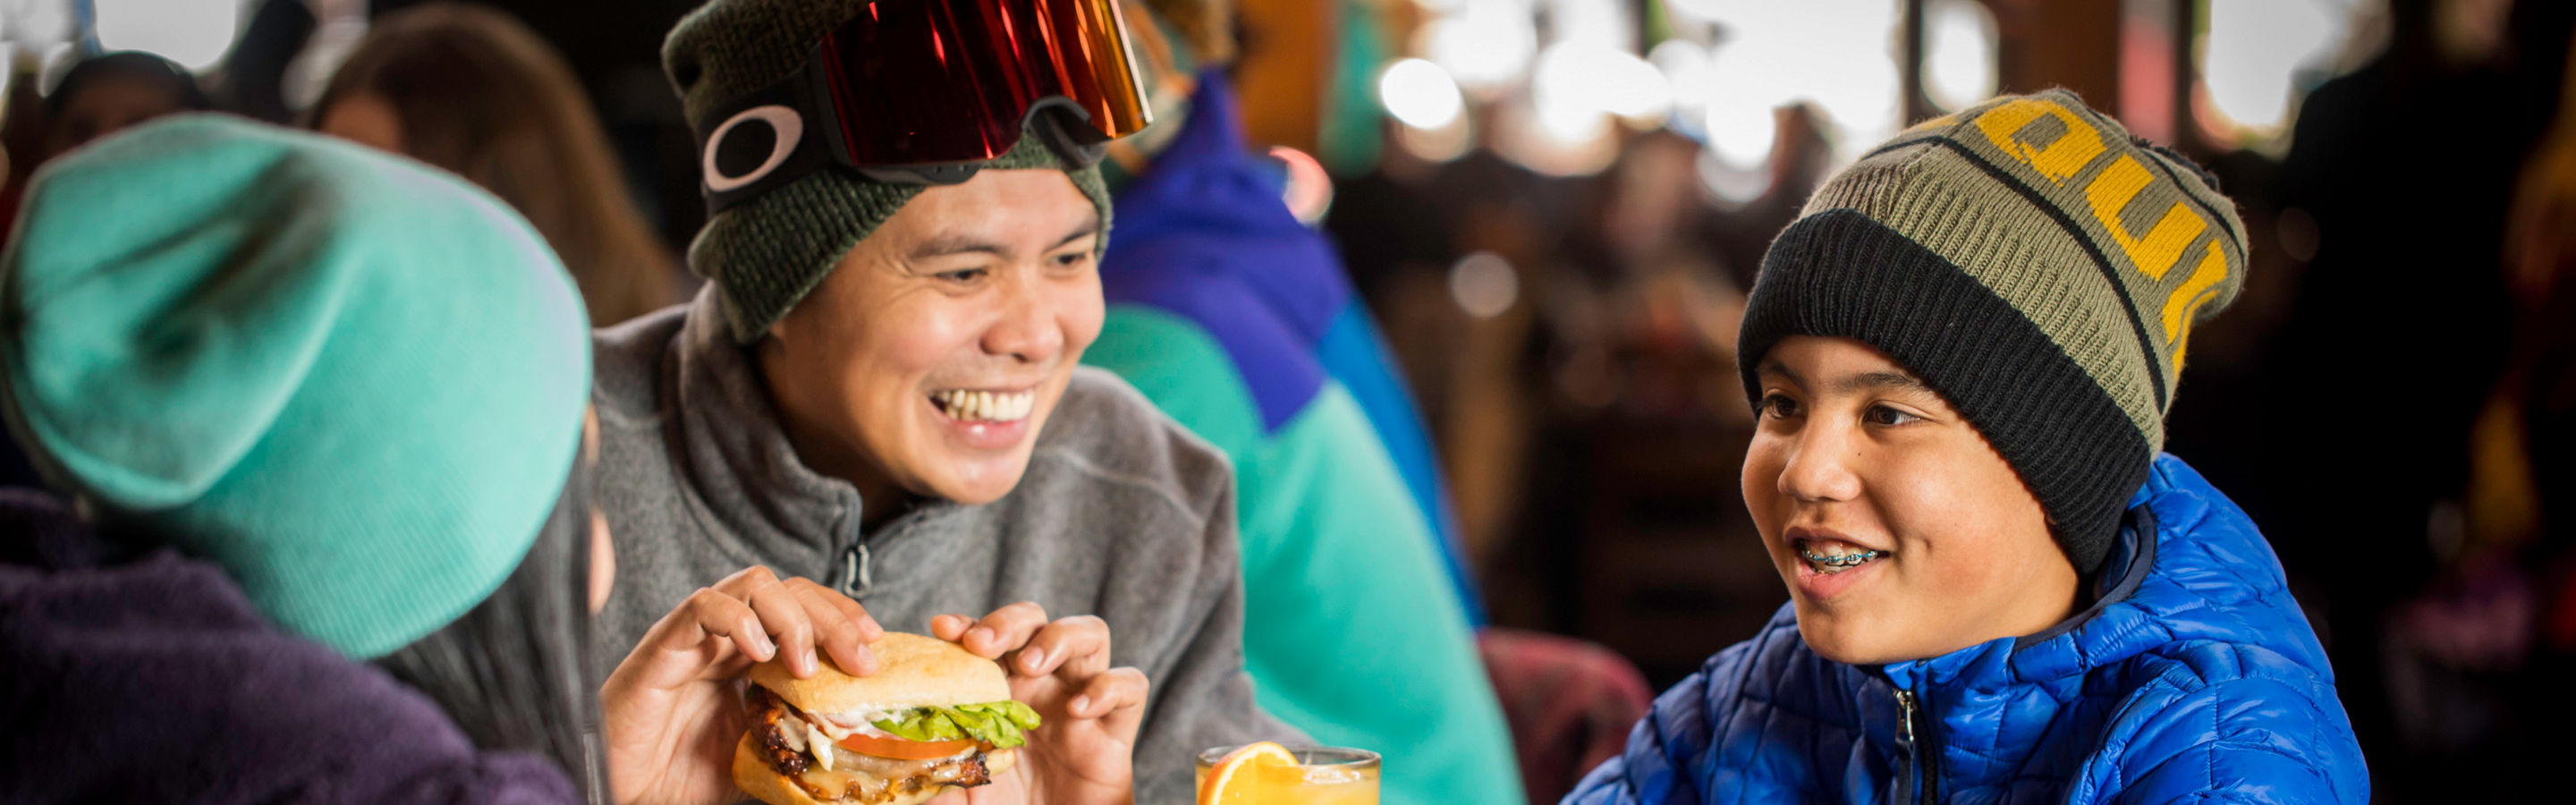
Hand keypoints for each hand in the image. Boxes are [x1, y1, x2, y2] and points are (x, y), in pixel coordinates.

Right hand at [601, 567, 883, 804]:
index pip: (806, 608)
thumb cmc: (682, 777)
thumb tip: (858, 747)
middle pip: (790, 589)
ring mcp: (695, 637)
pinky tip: (759, 653)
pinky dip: (739, 619)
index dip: (844, 616)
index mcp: (750, 656)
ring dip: (792, 616)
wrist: (625, 794)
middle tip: (859, 658)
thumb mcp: (760, 755)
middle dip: (833, 616)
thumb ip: (798, 737)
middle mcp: (726, 637)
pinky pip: (702, 606)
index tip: (876, 645)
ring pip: (753, 584)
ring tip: (805, 665)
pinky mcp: (662, 648)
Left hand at [924, 603, 1147, 804]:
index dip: (968, 625)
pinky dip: (1108, 687)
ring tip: (1032, 664)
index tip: (943, 628)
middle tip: (983, 644)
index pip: (989, 638)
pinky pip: (1130, 684)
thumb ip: (938, 774)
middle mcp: (1043, 685)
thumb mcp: (962, 789)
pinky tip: (1079, 710)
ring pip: (1090, 632)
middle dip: (1009, 621)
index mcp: (1003, 689)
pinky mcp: (1117, 727)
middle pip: (1037, 619)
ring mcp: (1082, 699)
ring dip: (1059, 637)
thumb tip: (903, 771)